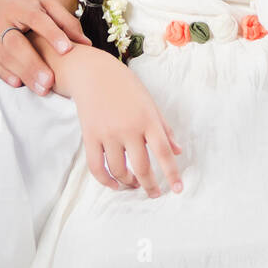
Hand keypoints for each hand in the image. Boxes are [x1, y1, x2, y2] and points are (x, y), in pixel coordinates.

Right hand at [0, 0, 89, 93]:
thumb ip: (66, 22)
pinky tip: (20, 84)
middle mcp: (1, 21)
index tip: (67, 50)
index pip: (36, 18)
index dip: (51, 34)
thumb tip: (86, 43)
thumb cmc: (22, 6)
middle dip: (33, 64)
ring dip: (24, 75)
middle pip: (16, 44)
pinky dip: (6, 75)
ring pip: (5, 58)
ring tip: (42, 89)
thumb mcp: (44, 5)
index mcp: (20, 7)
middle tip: (50, 81)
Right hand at [70, 53, 183, 196]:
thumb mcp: (150, 103)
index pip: (163, 152)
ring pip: (119, 170)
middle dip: (150, 185)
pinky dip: (106, 181)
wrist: (94, 73)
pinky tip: (115, 184)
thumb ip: (164, 128)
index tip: (178, 189)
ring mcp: (108, 134)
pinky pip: (96, 167)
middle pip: (142, 166)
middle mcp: (128, 128)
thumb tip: (177, 151)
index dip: (171, 173)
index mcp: (147, 119)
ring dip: (129, 183)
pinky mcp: (90, 137)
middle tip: (154, 193)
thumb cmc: (126, 87)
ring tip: (135, 184)